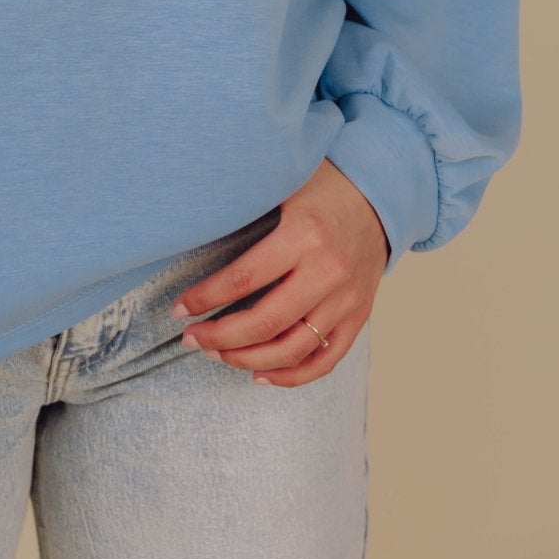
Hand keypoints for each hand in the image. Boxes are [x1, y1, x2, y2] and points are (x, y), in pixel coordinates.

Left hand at [169, 158, 389, 387]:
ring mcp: (346, 299)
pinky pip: (326, 360)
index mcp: (303, 236)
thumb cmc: (322, 186)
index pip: (243, 279)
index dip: (205, 298)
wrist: (379, 195)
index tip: (179, 308)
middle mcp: (327, 272)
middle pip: (265, 323)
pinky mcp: (358, 316)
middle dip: (219, 337)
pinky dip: (292, 376)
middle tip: (191, 338)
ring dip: (248, 360)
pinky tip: (260, 376)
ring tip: (217, 355)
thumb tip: (194, 223)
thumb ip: (248, 205)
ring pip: (293, 349)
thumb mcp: (283, 182)